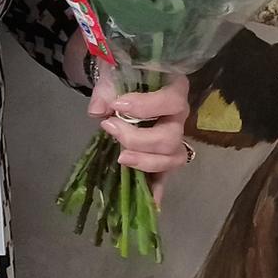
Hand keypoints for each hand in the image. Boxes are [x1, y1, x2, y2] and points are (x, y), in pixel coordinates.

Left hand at [89, 70, 192, 204]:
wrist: (120, 77)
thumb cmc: (122, 71)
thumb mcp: (113, 71)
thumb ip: (106, 89)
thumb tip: (98, 111)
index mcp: (174, 88)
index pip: (171, 101)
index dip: (147, 107)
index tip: (118, 107)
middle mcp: (179, 116)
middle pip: (171, 137)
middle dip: (139, 139)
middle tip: (110, 129)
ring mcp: (173, 138)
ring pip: (173, 158)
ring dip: (147, 163)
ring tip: (121, 158)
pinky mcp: (161, 156)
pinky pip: (164, 176)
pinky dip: (157, 191)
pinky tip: (150, 206)